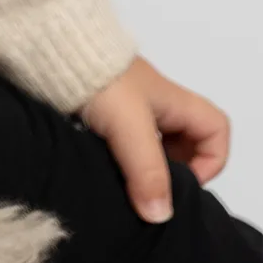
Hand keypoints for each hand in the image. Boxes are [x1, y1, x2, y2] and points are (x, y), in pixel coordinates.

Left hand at [81, 56, 230, 224]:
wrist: (46, 46)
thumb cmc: (97, 79)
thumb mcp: (129, 126)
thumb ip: (147, 171)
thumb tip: (160, 215)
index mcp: (172, 100)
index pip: (216, 129)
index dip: (210, 160)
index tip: (182, 180)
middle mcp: (153, 104)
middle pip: (185, 143)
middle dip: (173, 172)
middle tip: (149, 189)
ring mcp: (125, 109)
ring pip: (150, 148)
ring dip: (141, 169)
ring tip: (124, 185)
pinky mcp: (99, 115)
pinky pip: (122, 146)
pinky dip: (118, 163)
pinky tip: (104, 172)